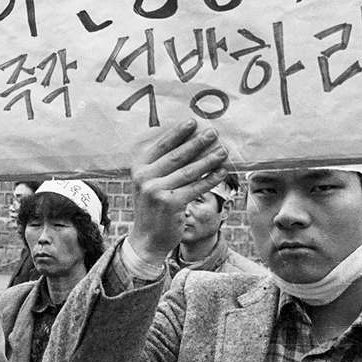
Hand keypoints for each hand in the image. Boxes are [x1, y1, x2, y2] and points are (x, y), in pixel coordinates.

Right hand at [128, 120, 228, 261]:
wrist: (146, 238)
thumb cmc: (153, 208)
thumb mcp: (149, 184)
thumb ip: (161, 166)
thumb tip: (189, 144)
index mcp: (139, 168)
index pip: (161, 146)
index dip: (178, 133)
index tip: (193, 122)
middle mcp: (145, 178)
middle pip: (177, 156)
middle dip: (198, 143)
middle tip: (214, 133)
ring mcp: (156, 191)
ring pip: (189, 171)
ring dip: (209, 160)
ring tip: (223, 151)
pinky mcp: (171, 203)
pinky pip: (196, 188)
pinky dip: (211, 179)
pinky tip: (222, 172)